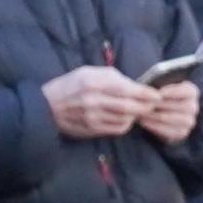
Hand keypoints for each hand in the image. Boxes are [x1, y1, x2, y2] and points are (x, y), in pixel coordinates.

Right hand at [43, 66, 157, 139]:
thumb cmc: (68, 86)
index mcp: (94, 81)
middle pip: (130, 106)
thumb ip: (110, 76)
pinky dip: (125, 124)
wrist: (46, 107)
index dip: (145, 93)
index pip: (127, 88)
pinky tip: (124, 119)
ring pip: (125, 119)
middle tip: (154, 105)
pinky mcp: (91, 129)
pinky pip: (116, 129)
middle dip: (146, 106)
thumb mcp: (87, 72)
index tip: (156, 94)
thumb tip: (132, 84)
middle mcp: (94, 99)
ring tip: (139, 111)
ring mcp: (93, 116)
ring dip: (136, 116)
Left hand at [142, 81, 201, 145]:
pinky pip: (170, 131)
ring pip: (174, 118)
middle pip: (183, 106)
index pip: (188, 91)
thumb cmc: (155, 94)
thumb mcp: (157, 85)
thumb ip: (157, 84)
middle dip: (162, 105)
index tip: (159, 93)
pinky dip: (155, 126)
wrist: (154, 112)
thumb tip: (155, 92)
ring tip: (142, 113)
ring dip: (156, 116)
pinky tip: (144, 122)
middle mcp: (193, 107)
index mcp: (191, 92)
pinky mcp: (181, 133)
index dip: (174, 92)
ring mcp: (189, 121)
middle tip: (146, 104)